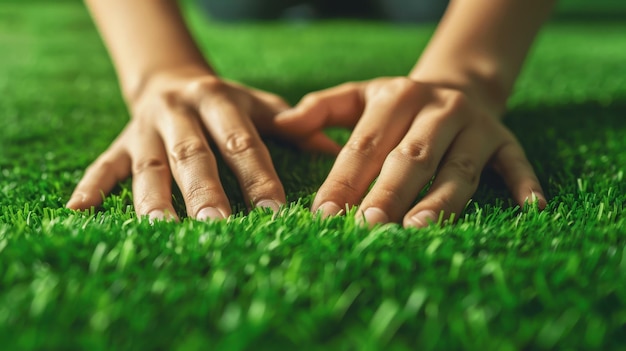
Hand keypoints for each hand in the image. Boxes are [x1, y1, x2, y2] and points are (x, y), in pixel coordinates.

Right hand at [67, 68, 289, 220]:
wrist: (171, 81)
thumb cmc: (227, 105)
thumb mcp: (262, 106)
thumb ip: (296, 127)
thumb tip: (337, 152)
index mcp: (220, 101)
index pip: (242, 143)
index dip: (258, 177)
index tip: (274, 212)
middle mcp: (180, 113)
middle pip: (193, 156)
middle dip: (204, 193)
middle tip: (217, 227)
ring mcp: (145, 129)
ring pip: (149, 167)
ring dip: (154, 200)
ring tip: (160, 231)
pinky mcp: (119, 143)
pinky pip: (103, 167)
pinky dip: (90, 189)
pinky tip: (77, 214)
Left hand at [274, 77, 545, 226]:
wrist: (458, 85)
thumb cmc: (398, 103)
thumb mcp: (359, 96)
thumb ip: (321, 109)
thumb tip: (282, 123)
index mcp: (397, 97)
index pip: (365, 143)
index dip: (344, 178)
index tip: (324, 213)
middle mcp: (438, 110)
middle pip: (411, 157)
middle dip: (388, 193)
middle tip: (366, 225)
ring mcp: (476, 126)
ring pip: (457, 168)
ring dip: (440, 200)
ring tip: (417, 230)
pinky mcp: (505, 141)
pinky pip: (516, 164)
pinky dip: (524, 185)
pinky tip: (531, 210)